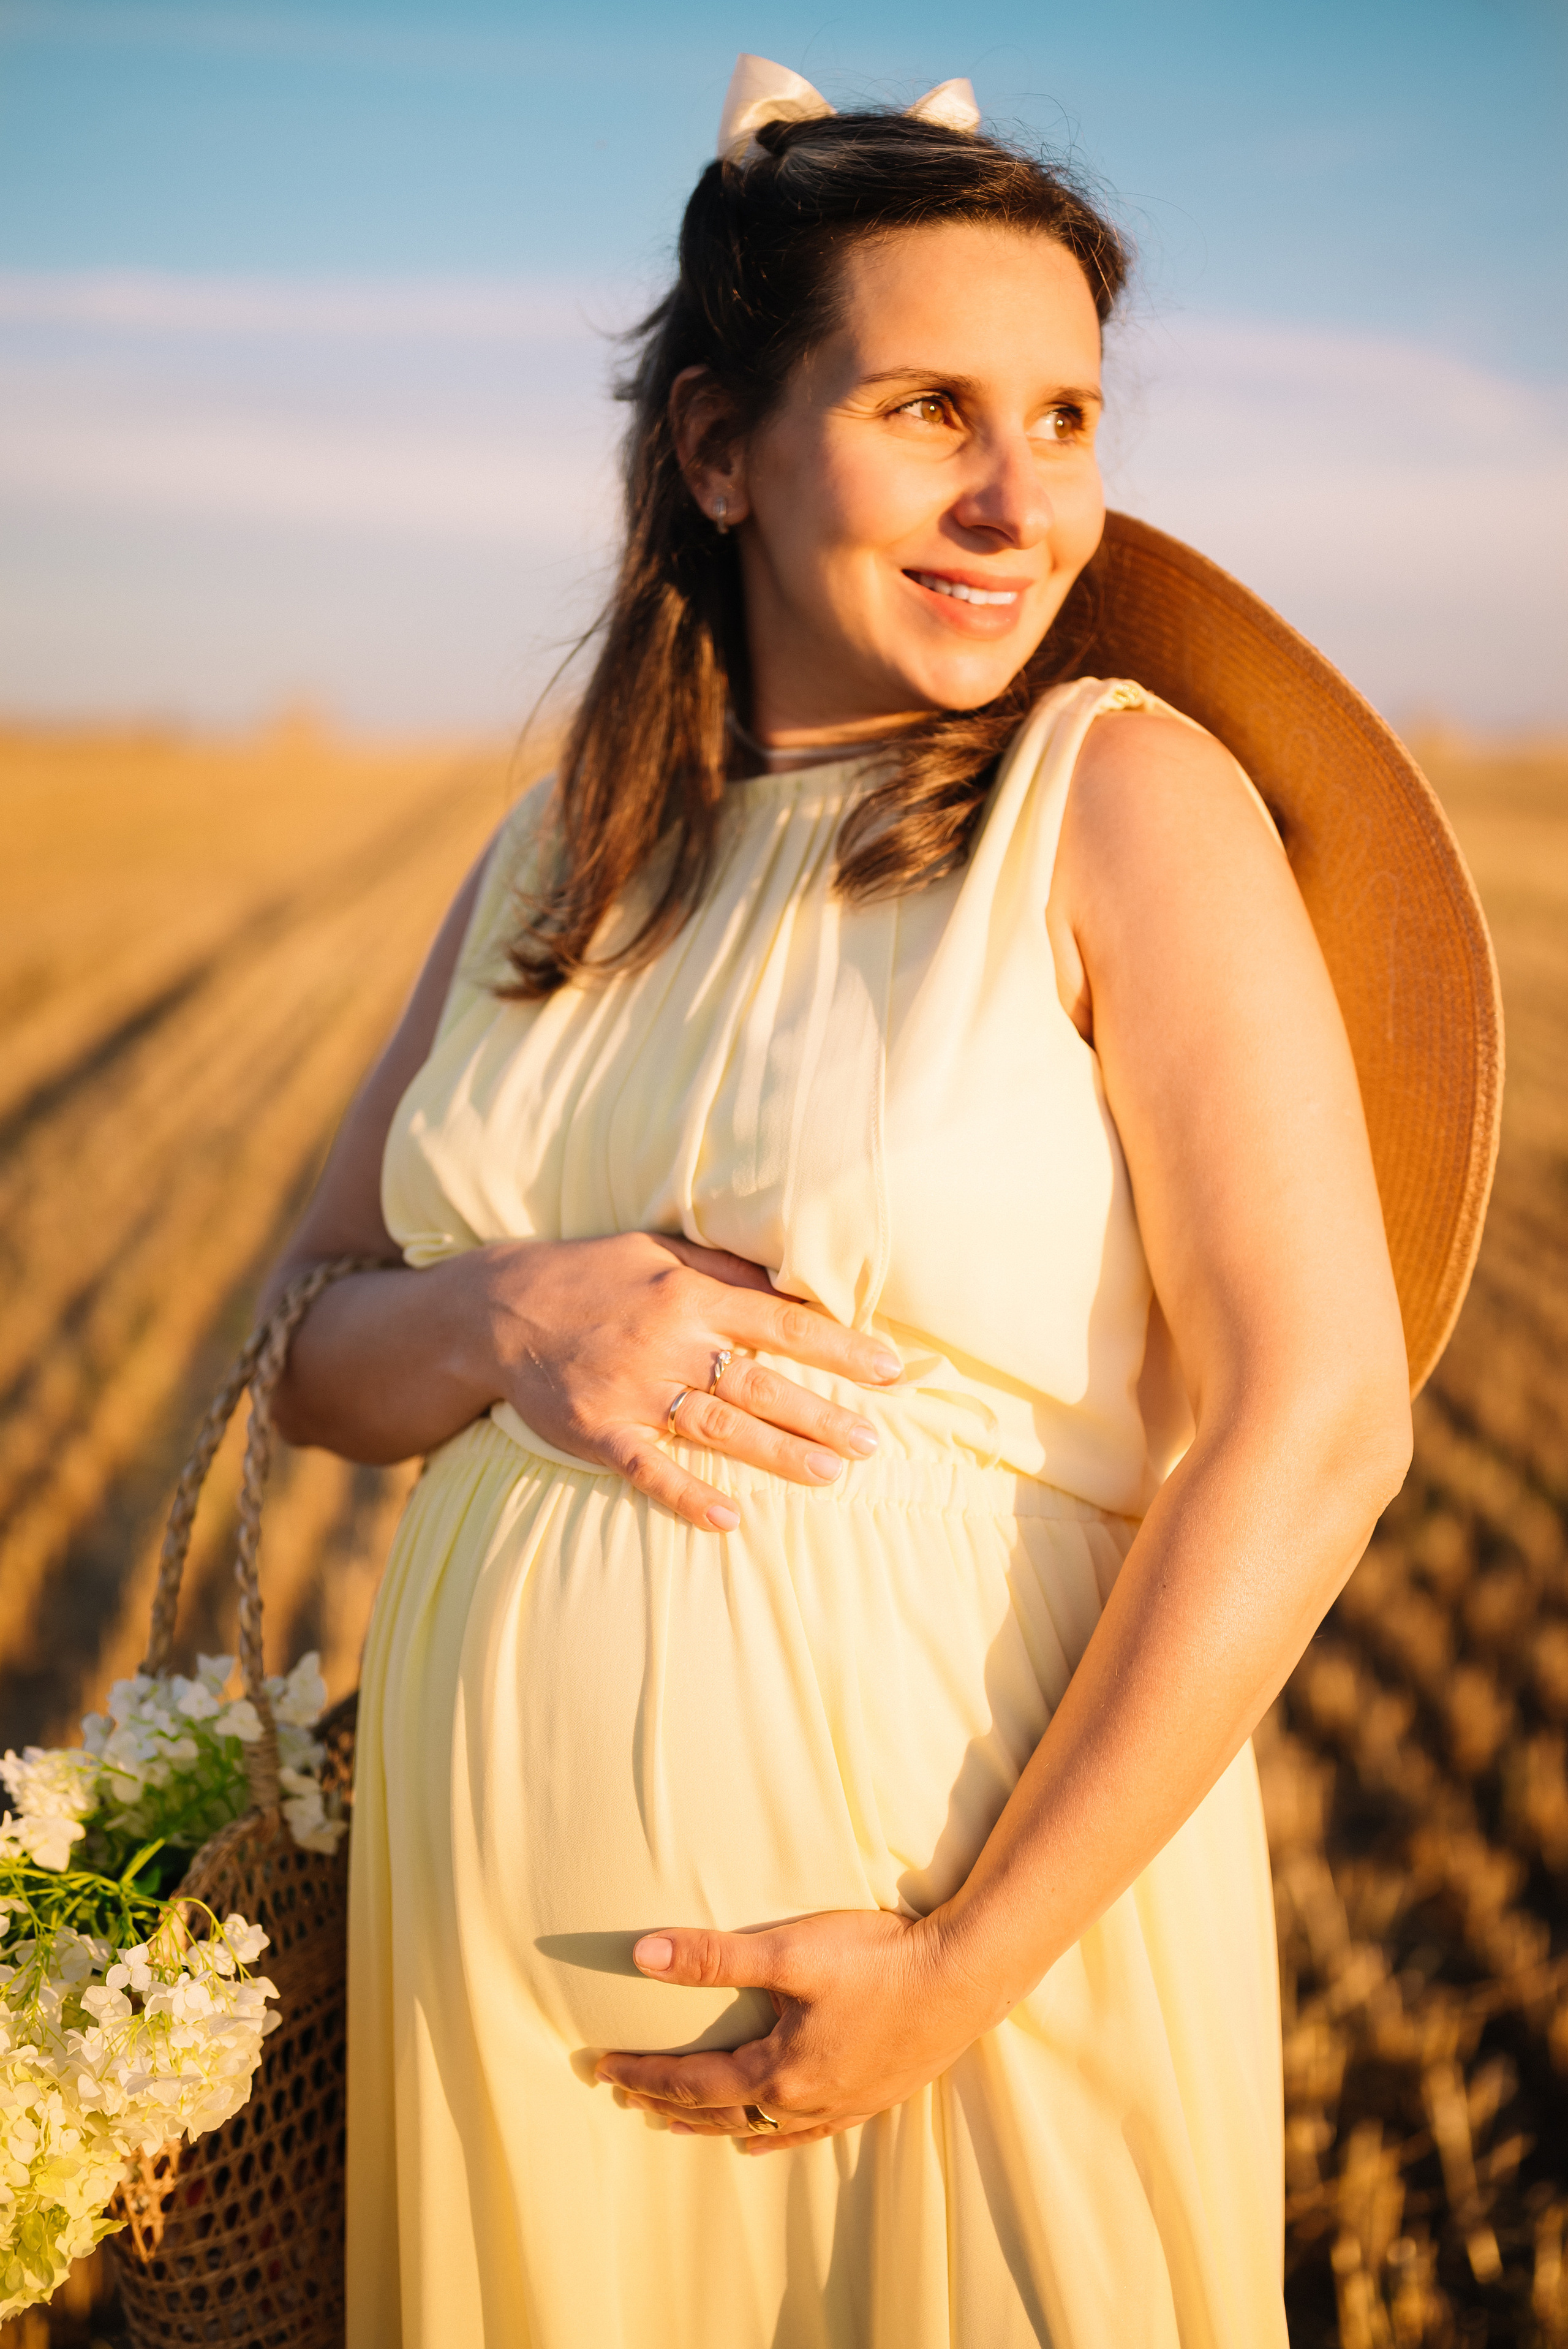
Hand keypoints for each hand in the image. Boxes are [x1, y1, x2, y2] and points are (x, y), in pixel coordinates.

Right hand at [462, 1233, 902, 1530]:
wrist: (498, 1308)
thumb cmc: (592, 1275)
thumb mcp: (658, 1251)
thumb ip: (725, 1270)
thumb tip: (795, 1282)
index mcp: (690, 1296)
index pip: (783, 1324)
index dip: (841, 1347)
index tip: (891, 1370)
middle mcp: (669, 1343)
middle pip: (761, 1383)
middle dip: (822, 1414)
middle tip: (873, 1442)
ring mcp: (633, 1391)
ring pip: (718, 1427)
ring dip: (777, 1453)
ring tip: (831, 1475)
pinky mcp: (597, 1431)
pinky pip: (649, 1469)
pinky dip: (688, 1495)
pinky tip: (729, 1520)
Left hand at [593, 1907, 992, 2152]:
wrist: (964, 1978)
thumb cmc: (879, 1959)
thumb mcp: (791, 1951)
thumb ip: (715, 1957)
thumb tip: (643, 1955)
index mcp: (778, 2072)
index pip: (691, 2081)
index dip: (643, 2075)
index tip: (602, 2068)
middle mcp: (804, 2102)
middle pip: (717, 2112)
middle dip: (664, 2102)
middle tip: (622, 2094)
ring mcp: (840, 2105)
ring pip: (757, 2129)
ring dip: (708, 2123)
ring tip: (671, 2121)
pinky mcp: (870, 2097)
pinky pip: (803, 2134)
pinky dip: (769, 2140)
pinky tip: (758, 2141)